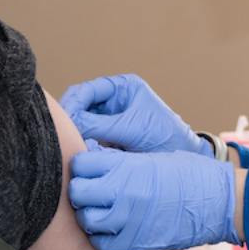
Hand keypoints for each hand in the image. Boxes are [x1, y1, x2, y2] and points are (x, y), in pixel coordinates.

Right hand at [59, 74, 211, 155]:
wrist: (184, 160)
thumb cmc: (167, 138)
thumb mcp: (132, 128)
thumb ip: (99, 125)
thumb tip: (69, 123)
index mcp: (122, 88)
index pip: (86, 91)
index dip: (72, 104)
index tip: (65, 119)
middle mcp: (113, 102)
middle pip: (79, 107)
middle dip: (71, 120)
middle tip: (64, 135)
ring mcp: (110, 121)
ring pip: (80, 125)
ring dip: (75, 134)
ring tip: (74, 145)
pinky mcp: (108, 141)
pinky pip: (87, 140)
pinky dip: (82, 146)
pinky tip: (81, 154)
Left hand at [69, 141, 238, 249]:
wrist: (218, 201)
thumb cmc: (189, 173)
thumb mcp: (152, 157)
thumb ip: (121, 162)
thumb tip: (94, 164)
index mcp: (126, 165)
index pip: (80, 164)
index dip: (82, 167)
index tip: (90, 170)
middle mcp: (121, 191)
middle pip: (77, 193)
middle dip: (81, 191)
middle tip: (93, 192)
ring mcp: (127, 219)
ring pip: (86, 220)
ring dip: (90, 215)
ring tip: (103, 211)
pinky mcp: (135, 242)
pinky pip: (102, 244)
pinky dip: (102, 238)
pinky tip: (112, 230)